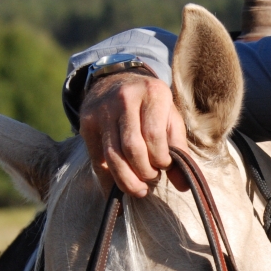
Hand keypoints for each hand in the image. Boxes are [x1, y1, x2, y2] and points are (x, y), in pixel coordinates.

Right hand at [79, 71, 187, 196]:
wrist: (116, 80)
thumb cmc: (151, 105)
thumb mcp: (170, 117)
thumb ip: (179, 148)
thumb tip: (183, 186)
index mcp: (152, 93)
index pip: (154, 135)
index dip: (161, 159)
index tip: (165, 166)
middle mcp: (125, 98)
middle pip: (132, 148)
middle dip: (145, 172)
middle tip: (153, 178)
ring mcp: (102, 110)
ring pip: (113, 156)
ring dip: (128, 180)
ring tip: (140, 189)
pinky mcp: (86, 123)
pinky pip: (97, 159)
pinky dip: (108, 181)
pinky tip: (119, 190)